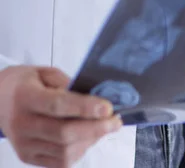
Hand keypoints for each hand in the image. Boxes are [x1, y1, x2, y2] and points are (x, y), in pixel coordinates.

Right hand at [0, 66, 122, 166]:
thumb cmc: (26, 82)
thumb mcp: (45, 73)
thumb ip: (67, 84)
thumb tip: (96, 97)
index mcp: (25, 97)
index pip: (58, 105)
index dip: (85, 108)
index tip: (108, 108)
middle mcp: (21, 124)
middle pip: (64, 133)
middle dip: (96, 128)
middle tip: (115, 120)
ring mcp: (23, 144)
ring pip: (64, 151)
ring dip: (91, 141)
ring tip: (104, 128)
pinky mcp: (27, 157)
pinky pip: (59, 163)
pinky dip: (79, 152)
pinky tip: (88, 138)